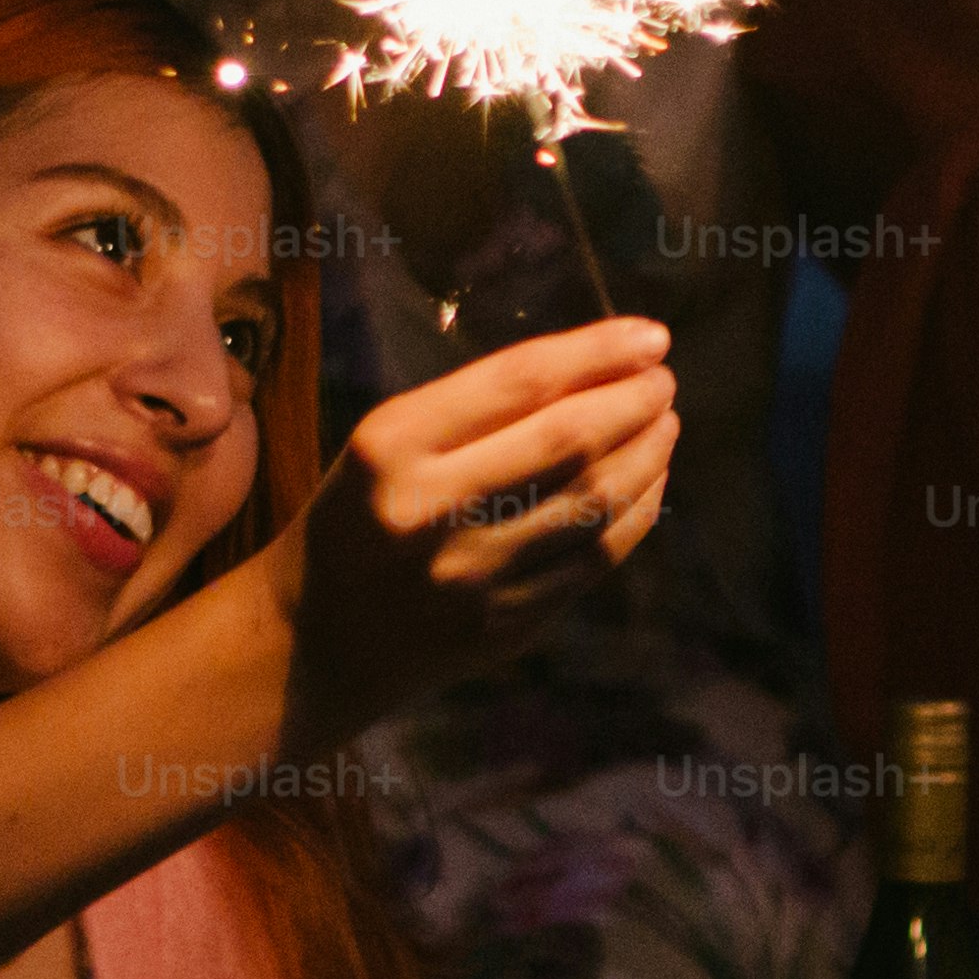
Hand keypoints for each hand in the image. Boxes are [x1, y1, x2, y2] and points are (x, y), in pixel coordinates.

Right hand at [286, 317, 676, 737]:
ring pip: (594, 503)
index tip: (651, 336)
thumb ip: (477, 409)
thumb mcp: (386, 443)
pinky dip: (636, 513)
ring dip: (648, 454)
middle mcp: (432, 511)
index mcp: (394, 446)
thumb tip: (600, 365)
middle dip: (635, 402)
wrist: (313, 643)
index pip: (520, 381)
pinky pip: (594, 560)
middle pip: (568, 441)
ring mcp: (473, 579)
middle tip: (665, 380)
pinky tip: (648, 483)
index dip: (598, 352)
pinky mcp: (506, 627)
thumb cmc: (356, 517)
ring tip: (666, 423)